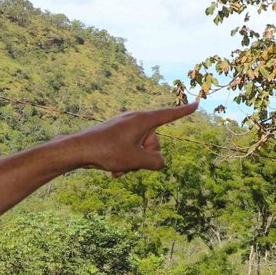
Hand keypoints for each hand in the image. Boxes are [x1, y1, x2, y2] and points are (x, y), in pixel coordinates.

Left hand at [70, 102, 197, 175]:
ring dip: (134, 162)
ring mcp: (125, 128)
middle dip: (146, 156)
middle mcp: (135, 120)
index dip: (184, 111)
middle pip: (155, 141)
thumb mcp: (136, 160)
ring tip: (119, 168)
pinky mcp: (117, 135)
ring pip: (142, 149)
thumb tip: (160, 162)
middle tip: (130, 161)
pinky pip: (130, 150)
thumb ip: (156, 162)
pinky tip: (114, 171)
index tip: (197, 104)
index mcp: (143, 120)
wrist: (78, 150)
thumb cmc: (107, 151)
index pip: (169, 115)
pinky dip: (125, 162)